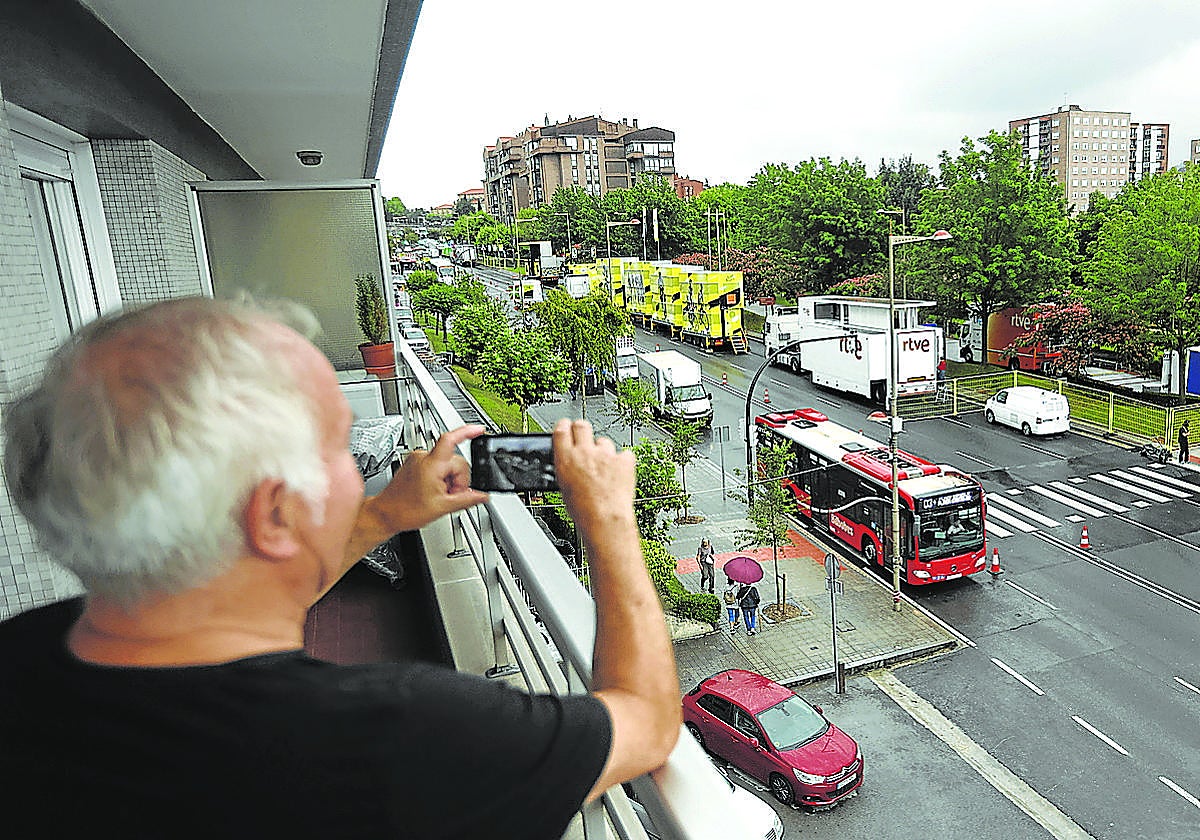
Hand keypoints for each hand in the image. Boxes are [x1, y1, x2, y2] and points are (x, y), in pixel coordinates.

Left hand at [365, 424, 489, 535]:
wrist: (385, 514)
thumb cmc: (405, 510)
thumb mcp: (442, 507)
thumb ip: (466, 499)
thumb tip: (482, 496)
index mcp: (430, 465)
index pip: (450, 440)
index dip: (467, 432)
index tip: (479, 430)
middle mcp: (423, 457)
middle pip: (455, 460)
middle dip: (458, 479)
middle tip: (450, 495)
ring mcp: (417, 459)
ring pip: (446, 464)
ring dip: (449, 480)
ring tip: (440, 495)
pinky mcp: (414, 464)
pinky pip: (436, 466)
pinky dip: (440, 478)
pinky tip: (435, 491)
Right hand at [552, 418, 634, 535]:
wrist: (605, 520)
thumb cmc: (584, 511)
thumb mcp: (564, 488)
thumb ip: (567, 469)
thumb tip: (571, 463)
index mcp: (566, 458)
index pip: (562, 430)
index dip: (564, 426)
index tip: (566, 427)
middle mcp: (585, 452)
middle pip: (582, 426)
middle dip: (582, 429)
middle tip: (585, 438)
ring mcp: (606, 454)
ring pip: (604, 442)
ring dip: (603, 451)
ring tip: (604, 469)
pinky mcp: (624, 460)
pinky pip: (624, 454)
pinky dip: (622, 462)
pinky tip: (619, 473)